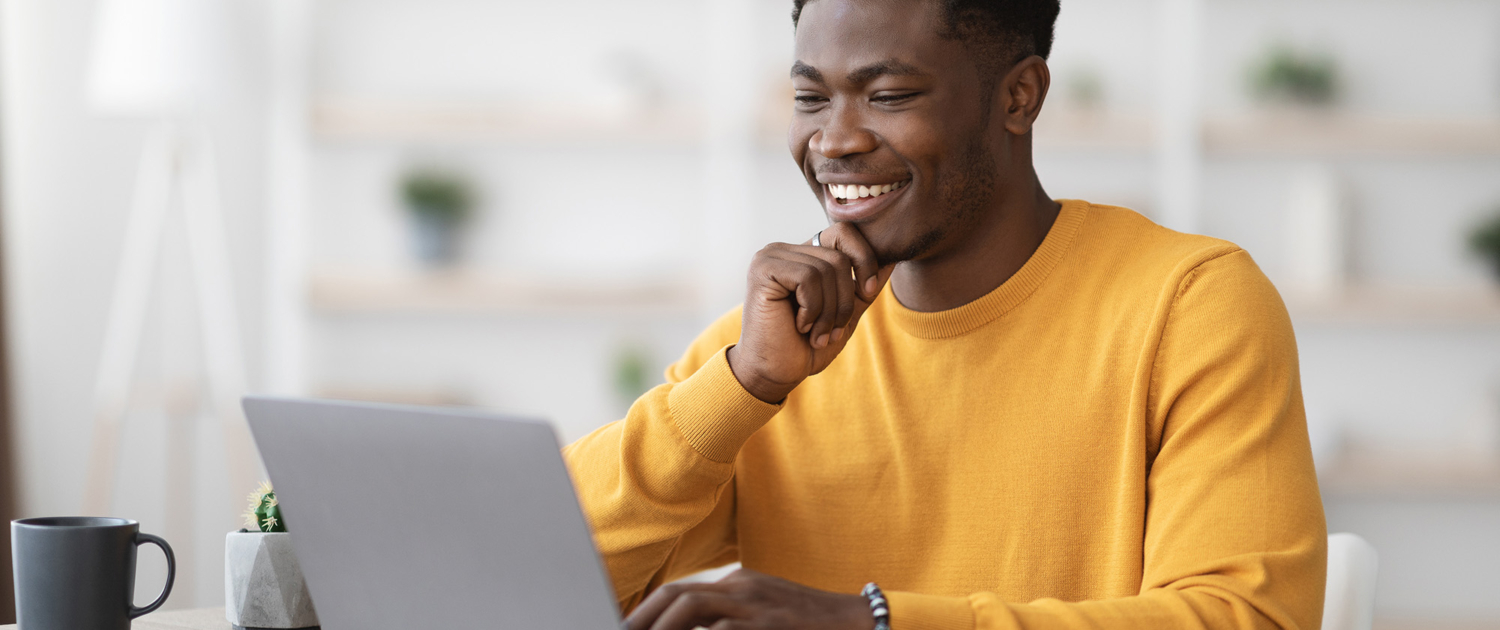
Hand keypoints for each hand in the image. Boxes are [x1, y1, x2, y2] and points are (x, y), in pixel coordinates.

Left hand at [625, 568, 873, 629]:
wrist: (855, 622)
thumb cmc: (804, 624)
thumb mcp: (761, 614)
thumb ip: (727, 619)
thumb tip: (690, 627)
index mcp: (736, 583)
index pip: (679, 591)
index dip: (647, 611)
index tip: (626, 627)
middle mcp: (740, 587)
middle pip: (677, 595)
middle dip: (643, 618)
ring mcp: (754, 604)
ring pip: (692, 608)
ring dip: (662, 628)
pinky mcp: (768, 624)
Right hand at [729, 223, 895, 402]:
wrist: (774, 374)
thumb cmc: (805, 347)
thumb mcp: (845, 314)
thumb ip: (863, 287)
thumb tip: (891, 259)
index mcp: (801, 256)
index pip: (844, 233)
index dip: (864, 260)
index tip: (868, 293)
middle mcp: (784, 250)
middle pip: (840, 257)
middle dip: (845, 300)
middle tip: (831, 330)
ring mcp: (771, 257)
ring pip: (827, 269)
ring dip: (828, 311)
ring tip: (815, 334)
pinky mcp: (763, 269)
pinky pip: (808, 278)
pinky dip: (812, 309)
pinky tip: (799, 326)